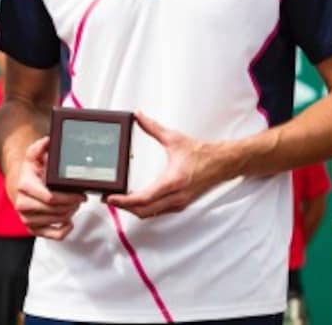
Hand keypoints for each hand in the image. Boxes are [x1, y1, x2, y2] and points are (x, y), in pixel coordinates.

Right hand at [5, 137, 85, 239]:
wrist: (18, 187)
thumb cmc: (30, 173)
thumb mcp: (33, 157)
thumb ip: (39, 147)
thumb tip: (48, 141)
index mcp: (24, 186)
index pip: (50, 197)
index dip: (69, 197)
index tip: (81, 194)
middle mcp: (23, 204)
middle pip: (56, 210)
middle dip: (72, 204)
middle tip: (81, 198)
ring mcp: (27, 219)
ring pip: (57, 221)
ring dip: (70, 213)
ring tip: (74, 204)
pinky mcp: (32, 229)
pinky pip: (54, 236)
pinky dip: (65, 230)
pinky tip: (69, 220)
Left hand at [106, 112, 231, 217]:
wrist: (222, 163)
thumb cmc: (202, 153)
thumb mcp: (174, 139)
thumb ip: (153, 127)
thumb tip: (139, 116)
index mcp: (173, 181)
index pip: (144, 199)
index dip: (125, 202)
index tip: (111, 198)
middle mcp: (176, 196)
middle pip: (144, 211)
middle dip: (124, 208)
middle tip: (109, 199)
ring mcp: (179, 203)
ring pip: (151, 214)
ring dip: (134, 210)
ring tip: (120, 201)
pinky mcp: (181, 204)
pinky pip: (158, 212)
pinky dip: (145, 209)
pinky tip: (137, 201)